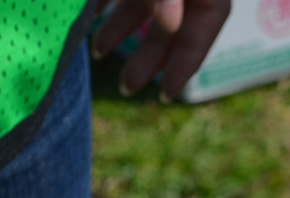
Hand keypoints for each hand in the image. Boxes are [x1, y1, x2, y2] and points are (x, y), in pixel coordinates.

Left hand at [92, 0, 231, 99]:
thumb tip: (169, 24)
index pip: (201, 35)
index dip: (184, 67)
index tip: (166, 96)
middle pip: (170, 27)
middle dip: (146, 58)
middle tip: (126, 88)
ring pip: (142, 5)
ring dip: (118, 30)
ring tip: (96, 52)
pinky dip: (105, 3)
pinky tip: (89, 15)